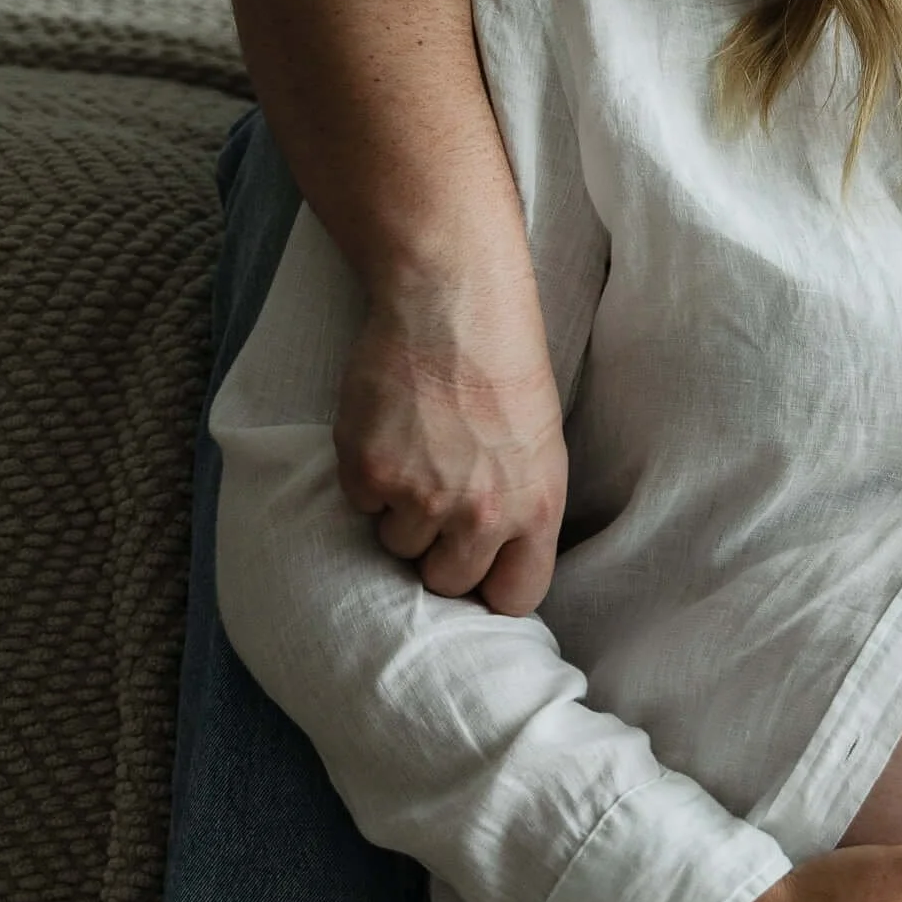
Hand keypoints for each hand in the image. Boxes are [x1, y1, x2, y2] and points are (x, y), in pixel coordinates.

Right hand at [333, 263, 567, 615]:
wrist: (453, 303)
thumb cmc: (505, 366)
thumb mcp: (541, 447)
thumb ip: (519, 511)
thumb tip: (492, 565)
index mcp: (536, 508)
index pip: (516, 598)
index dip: (492, 586)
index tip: (479, 569)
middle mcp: (481, 514)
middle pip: (447, 582)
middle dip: (439, 552)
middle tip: (439, 497)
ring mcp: (422, 496)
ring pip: (396, 546)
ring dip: (400, 511)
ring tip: (417, 451)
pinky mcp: (370, 472)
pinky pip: (360, 505)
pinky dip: (367, 477)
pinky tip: (390, 431)